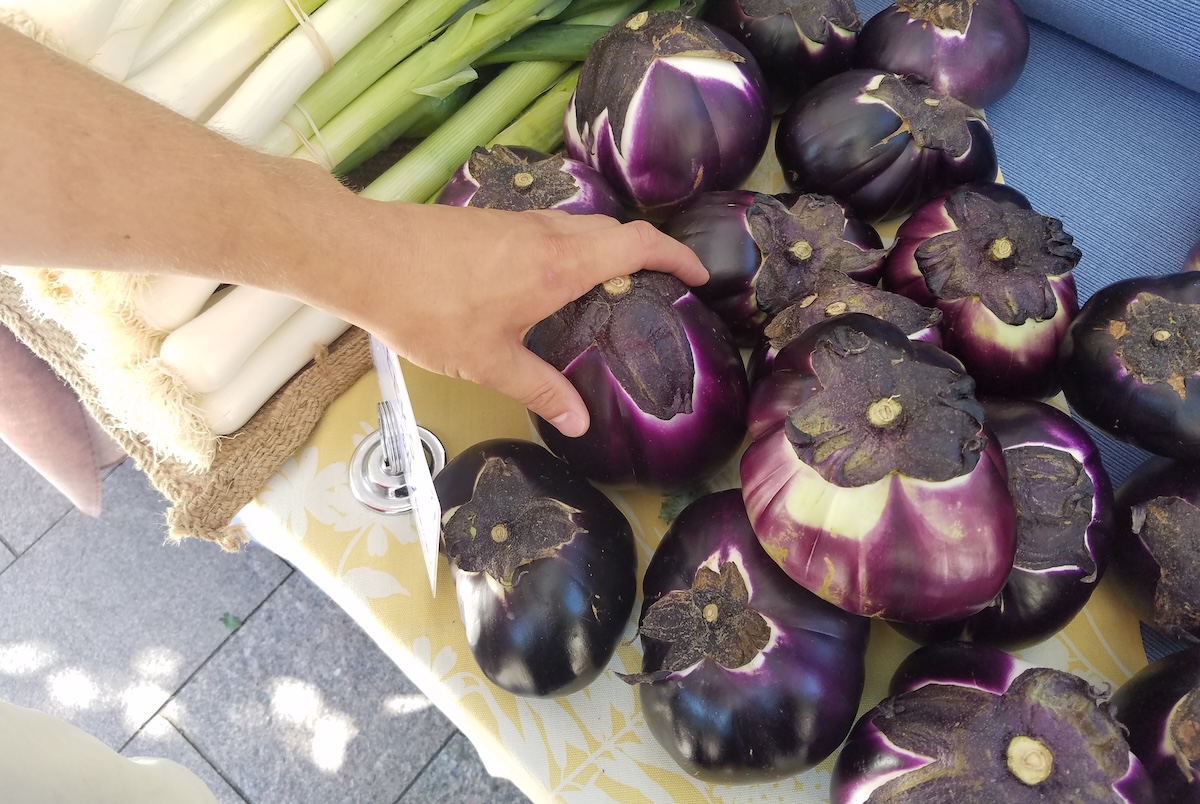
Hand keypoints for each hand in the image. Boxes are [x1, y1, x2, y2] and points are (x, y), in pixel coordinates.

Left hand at [342, 201, 707, 436]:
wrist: (364, 258)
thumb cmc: (430, 310)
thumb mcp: (489, 362)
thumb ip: (540, 390)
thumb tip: (580, 423)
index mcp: (559, 264)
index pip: (638, 243)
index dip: (676, 255)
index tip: (698, 274)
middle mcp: (545, 232)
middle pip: (613, 230)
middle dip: (644, 252)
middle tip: (656, 290)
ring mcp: (515, 221)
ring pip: (578, 226)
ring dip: (603, 248)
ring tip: (608, 289)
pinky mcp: (488, 221)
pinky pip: (547, 229)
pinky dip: (569, 249)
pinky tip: (549, 284)